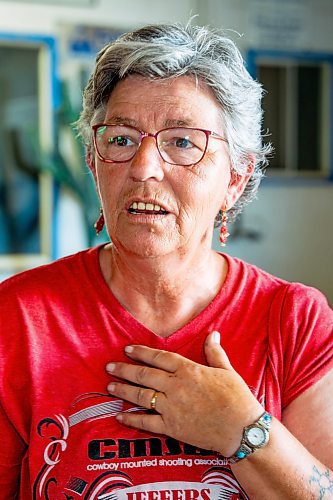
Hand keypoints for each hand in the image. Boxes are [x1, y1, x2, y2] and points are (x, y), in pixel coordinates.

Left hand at [106, 331, 263, 455]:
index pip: (159, 357)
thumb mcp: (227, 370)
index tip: (128, 349)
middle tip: (109, 366)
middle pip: (144, 375)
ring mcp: (172, 408)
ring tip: (110, 386)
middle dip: (124, 370)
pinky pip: (147, 423)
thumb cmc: (237, 398)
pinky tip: (120, 415)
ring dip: (124, 390)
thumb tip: (212, 333)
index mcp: (188, 370)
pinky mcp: (172, 428)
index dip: (141, 352)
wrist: (242, 430)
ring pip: (142, 396)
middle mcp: (176, 387)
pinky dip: (132, 419)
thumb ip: (214, 352)